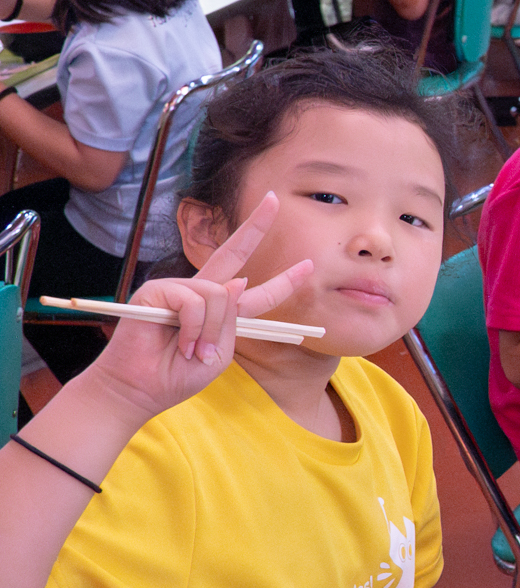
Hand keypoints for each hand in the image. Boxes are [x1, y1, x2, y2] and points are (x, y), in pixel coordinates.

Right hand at [84, 192, 312, 417]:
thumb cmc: (179, 374)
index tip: (309, 265)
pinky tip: (183, 345)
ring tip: (195, 352)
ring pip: (219, 295)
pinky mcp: (156, 290)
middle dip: (256, 226)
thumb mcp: (220, 351)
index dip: (284, 281)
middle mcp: (199, 291)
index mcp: (219, 310)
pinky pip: (194, 301)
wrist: (141, 389)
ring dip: (213, 330)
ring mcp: (176, 287)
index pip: (257, 291)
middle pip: (233, 253)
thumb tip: (238, 281)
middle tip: (274, 199)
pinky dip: (195, 328)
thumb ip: (233, 319)